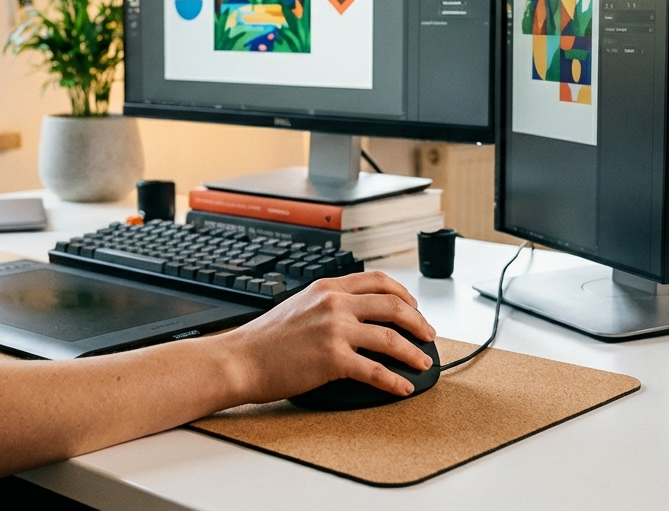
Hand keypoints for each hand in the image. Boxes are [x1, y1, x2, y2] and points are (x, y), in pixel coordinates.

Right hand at [221, 271, 435, 402]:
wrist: (240, 359)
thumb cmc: (264, 339)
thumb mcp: (299, 305)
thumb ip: (328, 304)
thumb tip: (356, 313)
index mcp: (328, 287)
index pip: (378, 280)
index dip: (403, 293)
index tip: (414, 307)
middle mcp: (334, 304)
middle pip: (393, 305)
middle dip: (418, 321)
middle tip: (428, 335)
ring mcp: (334, 330)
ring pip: (391, 337)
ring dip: (414, 352)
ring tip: (423, 363)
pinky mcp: (333, 359)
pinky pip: (375, 370)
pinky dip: (395, 381)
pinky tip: (402, 387)